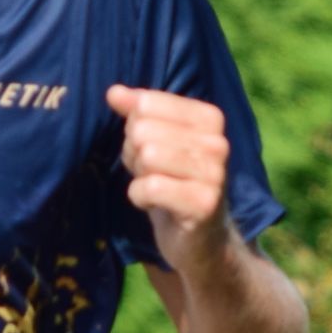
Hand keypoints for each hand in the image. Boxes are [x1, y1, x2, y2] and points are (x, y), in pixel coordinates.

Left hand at [107, 85, 236, 273]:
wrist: (202, 241)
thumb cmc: (173, 182)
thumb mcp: (155, 141)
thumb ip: (136, 112)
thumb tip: (113, 91)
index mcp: (209, 118)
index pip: (146, 104)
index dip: (135, 128)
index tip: (151, 147)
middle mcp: (217, 142)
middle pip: (143, 130)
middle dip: (135, 154)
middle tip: (151, 173)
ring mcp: (215, 174)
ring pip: (148, 155)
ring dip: (139, 176)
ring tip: (155, 187)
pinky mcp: (204, 204)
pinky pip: (151, 187)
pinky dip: (141, 197)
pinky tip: (155, 205)